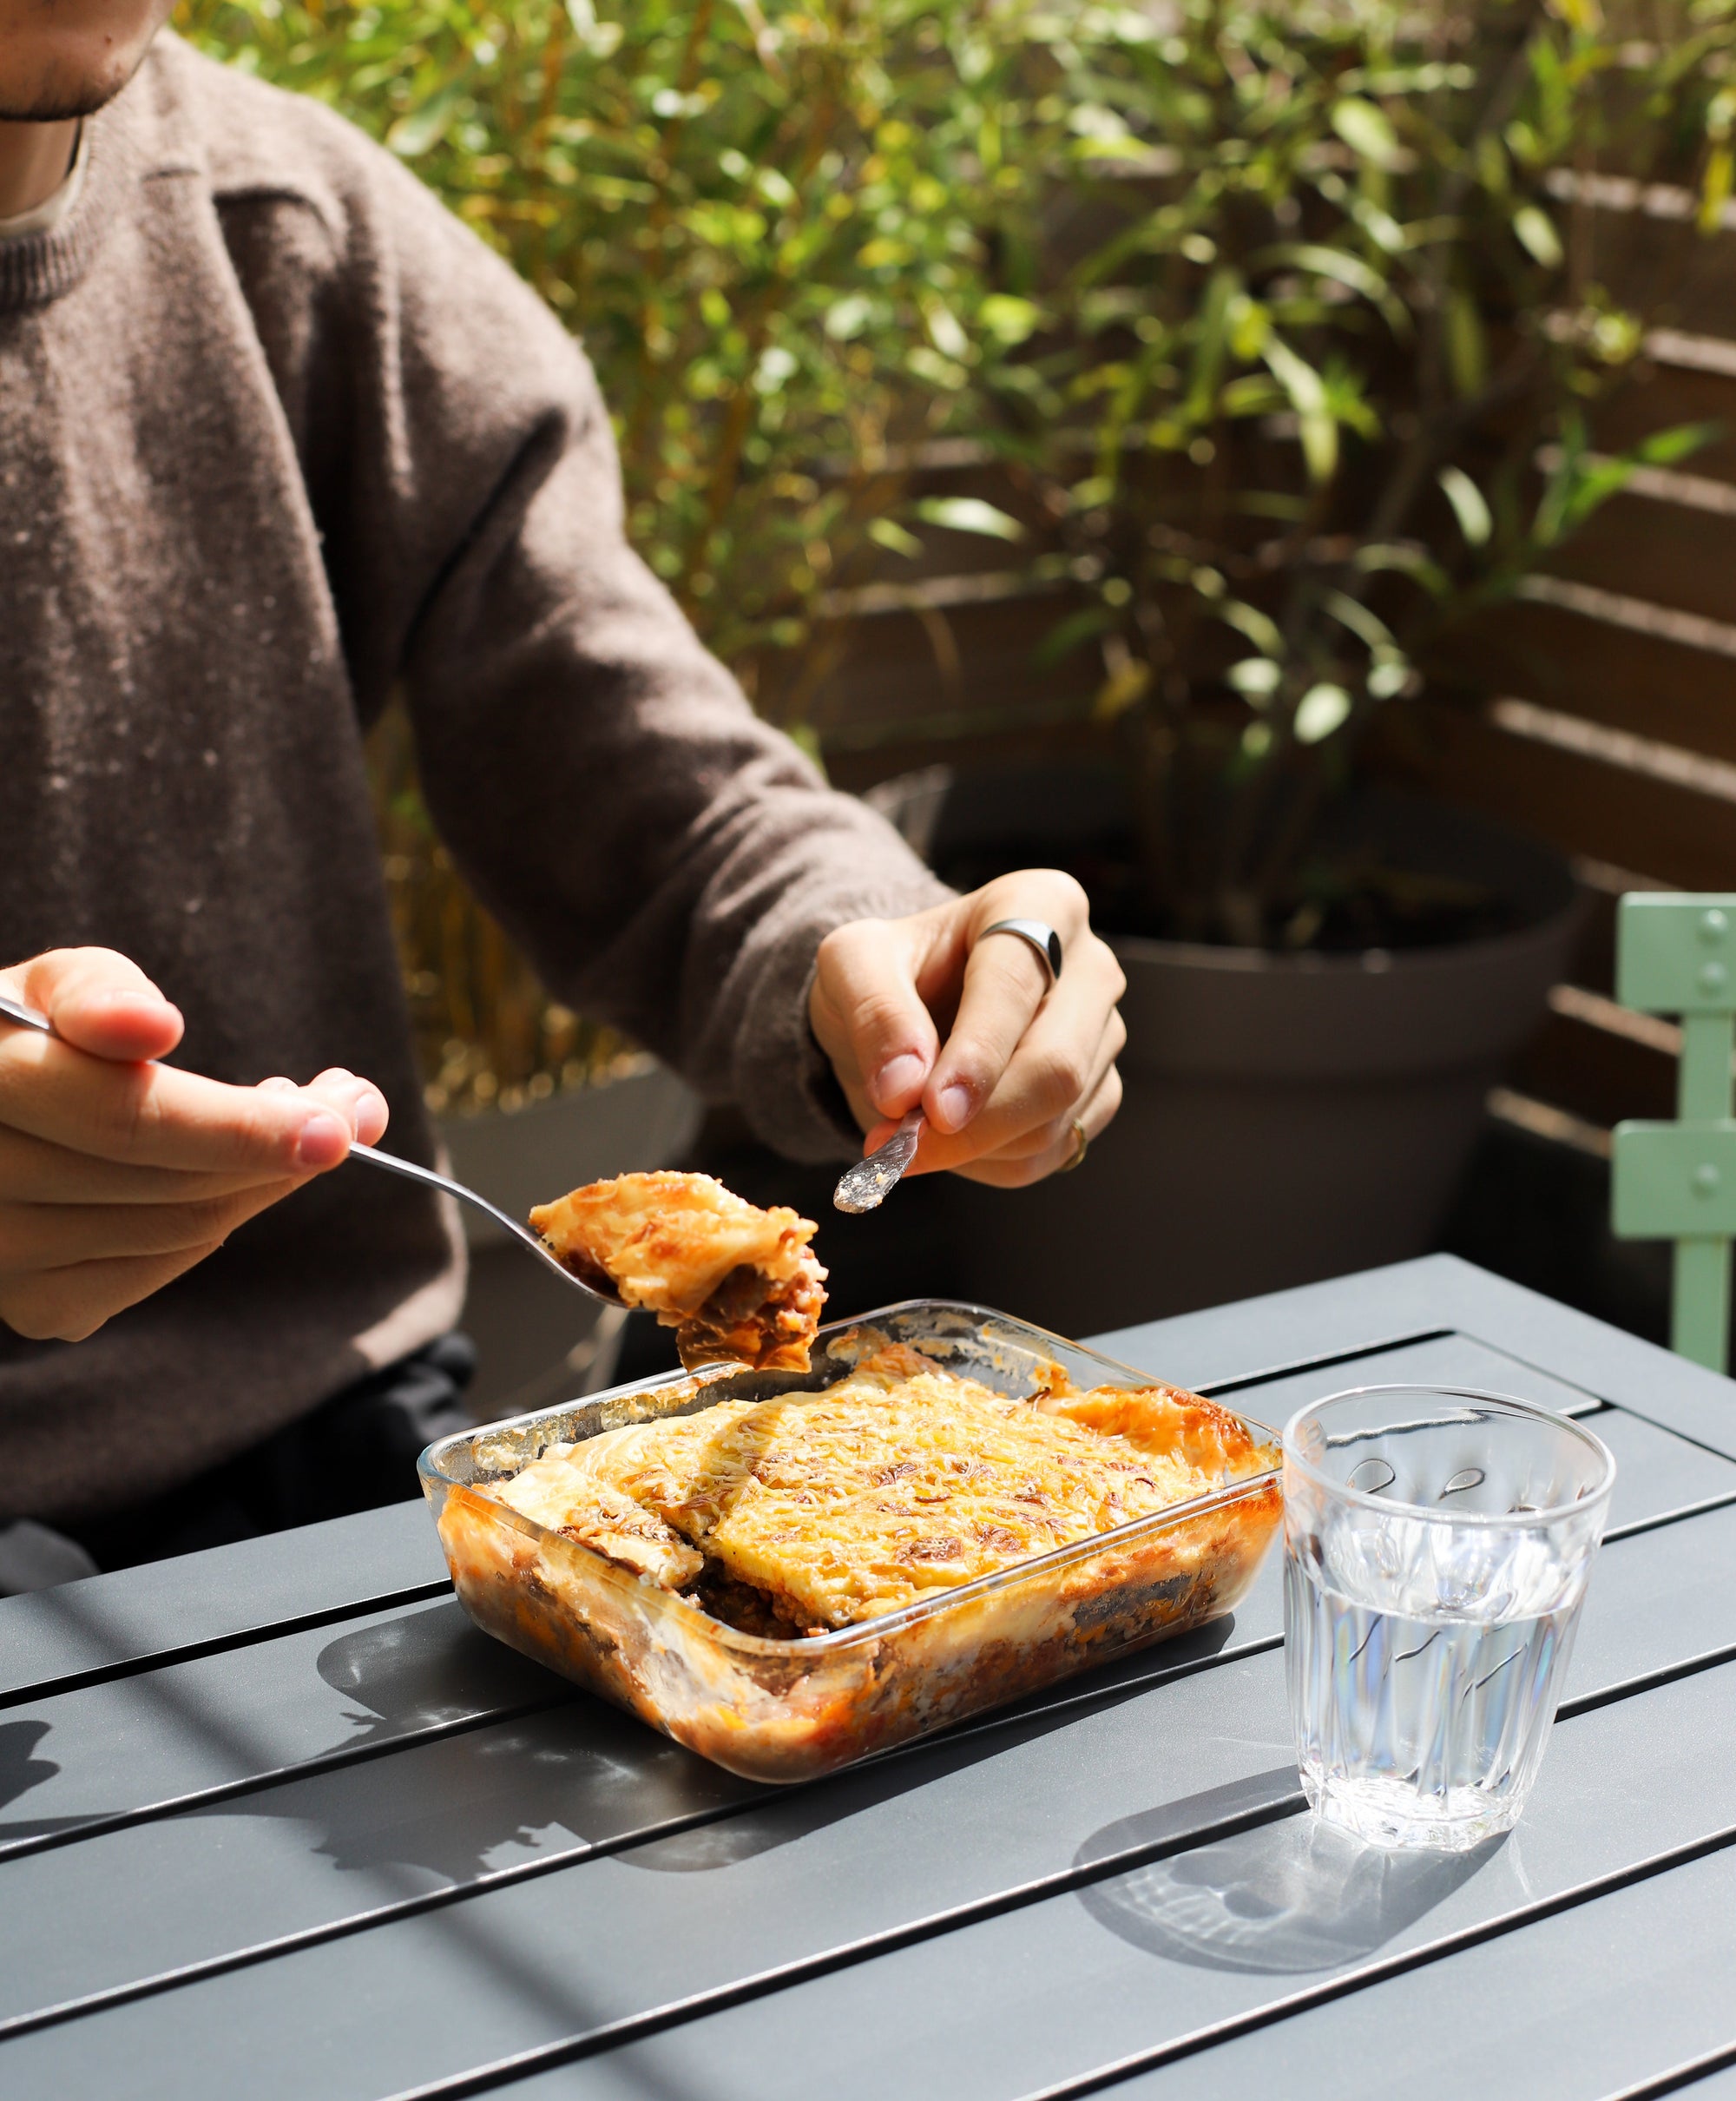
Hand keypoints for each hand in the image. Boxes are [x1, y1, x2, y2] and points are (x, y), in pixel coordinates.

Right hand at [0, 948, 388, 1342]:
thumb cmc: (25, 1038)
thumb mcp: (48, 988)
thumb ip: (96, 992)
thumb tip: (154, 1027)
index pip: (127, 1121)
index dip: (242, 1127)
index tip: (341, 1122)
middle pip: (171, 1185)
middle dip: (282, 1149)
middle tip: (358, 1107)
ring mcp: (5, 1261)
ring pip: (181, 1230)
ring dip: (265, 1180)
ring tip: (307, 1125)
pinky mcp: (39, 1306)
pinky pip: (164, 1267)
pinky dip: (221, 1219)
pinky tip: (242, 1173)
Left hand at [809, 871, 1125, 1187]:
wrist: (907, 1008)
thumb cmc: (887, 971)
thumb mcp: (852, 965)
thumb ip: (874, 1012)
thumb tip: (904, 1089)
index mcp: (1041, 904)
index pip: (1016, 988)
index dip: (976, 1056)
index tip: (932, 1110)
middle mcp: (1091, 967)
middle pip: (1055, 1066)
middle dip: (976, 1122)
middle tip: (897, 1148)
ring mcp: (1104, 1035)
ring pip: (1053, 1121)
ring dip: (970, 1148)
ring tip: (905, 1134)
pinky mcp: (1098, 1093)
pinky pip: (1052, 1153)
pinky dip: (988, 1162)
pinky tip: (948, 1139)